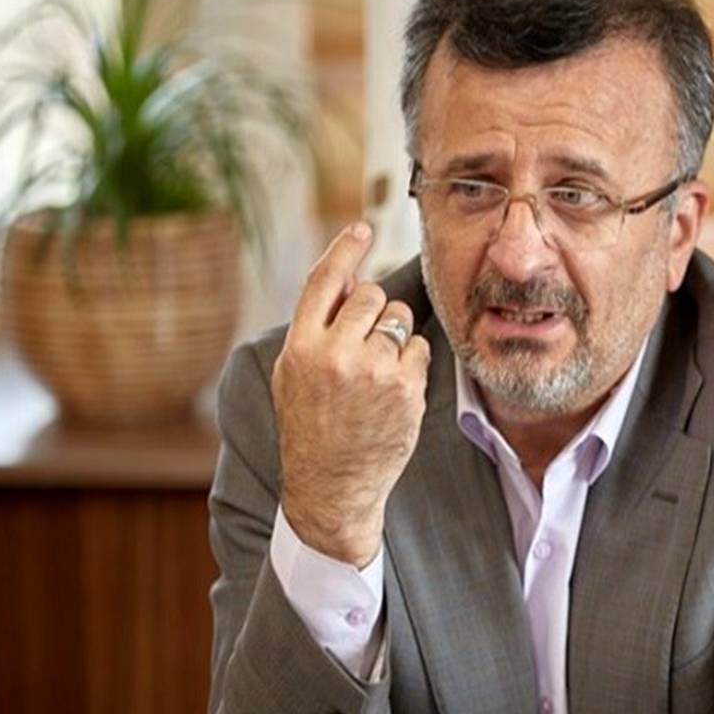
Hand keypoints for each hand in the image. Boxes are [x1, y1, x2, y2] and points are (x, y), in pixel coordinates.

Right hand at [272, 222, 430, 566]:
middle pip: (372, 296)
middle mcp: (335, 354)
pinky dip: (412, 361)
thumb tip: (350, 282)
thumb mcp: (293, 375)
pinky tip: (393, 388)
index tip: (362, 227)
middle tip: (365, 343)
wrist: (331, 486)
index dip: (345, 249)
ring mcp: (373, 372)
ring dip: (395, 335)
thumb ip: (316, 328)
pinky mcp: (405, 389)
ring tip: (376, 370)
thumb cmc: (311, 426)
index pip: (325, 280)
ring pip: (400, 319)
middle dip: (374, 312)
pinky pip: (420, 348)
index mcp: (300, 347)